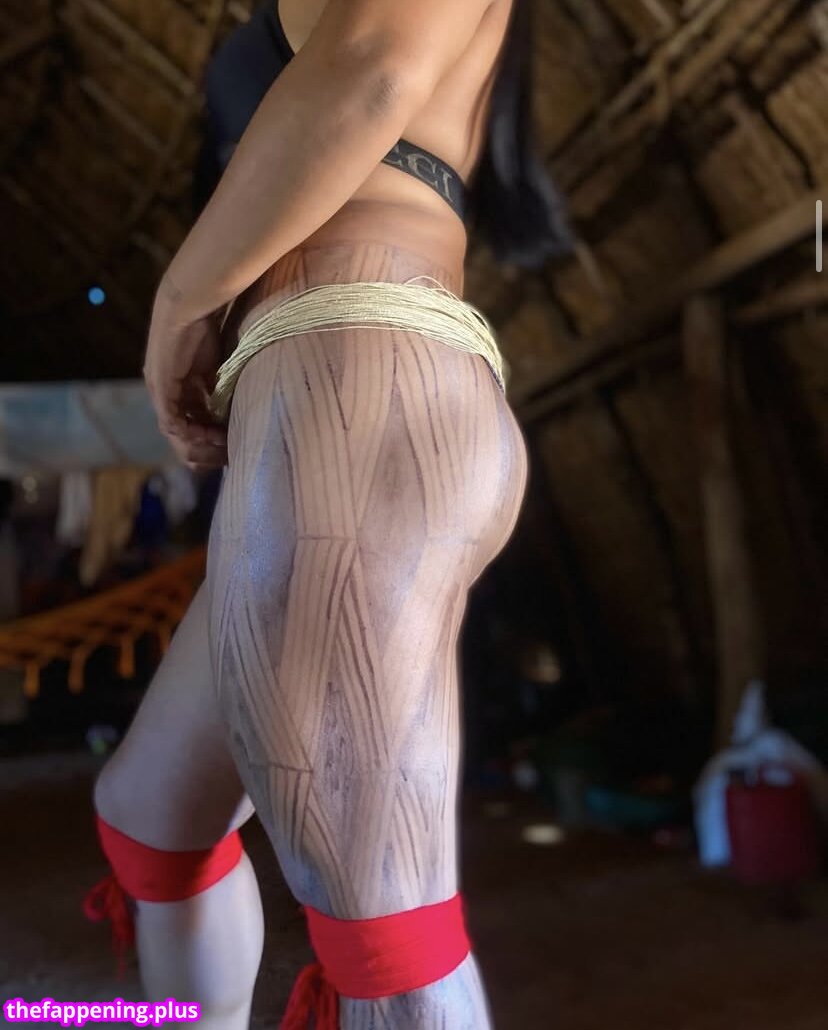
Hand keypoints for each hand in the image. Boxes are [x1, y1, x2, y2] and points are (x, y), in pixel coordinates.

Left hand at [143, 276, 228, 469]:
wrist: (188, 306)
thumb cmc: (204, 328)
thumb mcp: (214, 367)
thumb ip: (217, 389)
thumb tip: (231, 411)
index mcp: (177, 389)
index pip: (191, 423)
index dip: (211, 438)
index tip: (232, 444)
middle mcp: (164, 395)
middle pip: (182, 435)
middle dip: (206, 448)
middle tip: (228, 456)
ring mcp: (159, 393)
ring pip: (176, 434)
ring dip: (200, 444)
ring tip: (223, 448)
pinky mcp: (160, 389)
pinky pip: (172, 422)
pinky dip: (190, 433)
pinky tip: (209, 437)